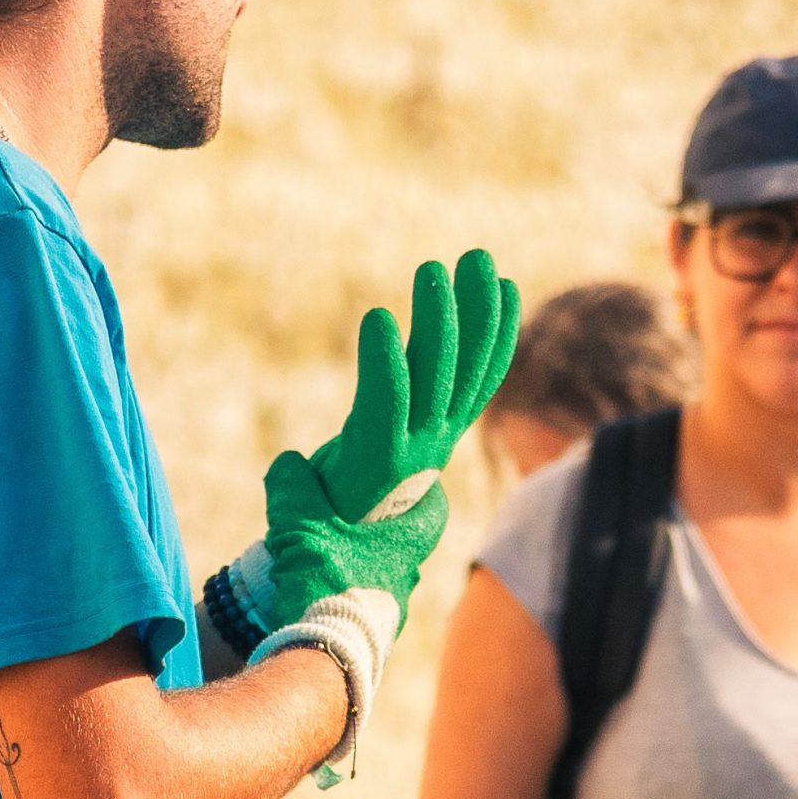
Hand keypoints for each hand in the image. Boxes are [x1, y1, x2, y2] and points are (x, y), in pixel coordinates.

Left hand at [239, 250, 519, 784]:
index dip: (488, 343)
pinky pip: (387, 406)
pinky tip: (382, 321)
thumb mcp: (305, 521)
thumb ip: (300, 486)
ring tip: (444, 268)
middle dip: (479, 315)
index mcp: (418, 469)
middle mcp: (423, 463)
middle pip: (464, 374)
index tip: (500, 293)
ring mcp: (407, 467)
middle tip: (483, 261)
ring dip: (441, 321)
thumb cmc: (317, 585)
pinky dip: (387, 365)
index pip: (466, 392)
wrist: (321, 635)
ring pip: (436, 380)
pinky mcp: (378, 474)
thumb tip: (291, 465)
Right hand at [311, 249, 522, 534]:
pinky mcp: (457, 418)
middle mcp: (424, 444)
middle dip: (438, 322)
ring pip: (469, 368)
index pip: (387, 407)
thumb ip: (293, 494)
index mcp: (380, 461)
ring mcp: (447, 429)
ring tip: (477, 258)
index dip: (385, 365)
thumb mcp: (300, 517)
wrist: (375, 540)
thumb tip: (290, 466)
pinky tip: (507, 288)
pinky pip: (487, 371)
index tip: (377, 316)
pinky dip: (499, 330)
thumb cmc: (325, 518)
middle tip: (434, 267)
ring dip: (476, 311)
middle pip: (437, 378)